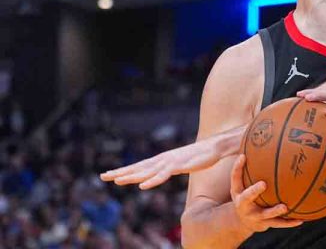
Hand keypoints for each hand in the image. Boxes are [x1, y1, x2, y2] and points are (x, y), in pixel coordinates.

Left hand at [100, 134, 230, 189]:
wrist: (215, 146)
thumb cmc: (199, 155)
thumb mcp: (181, 162)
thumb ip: (171, 167)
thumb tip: (164, 171)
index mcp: (162, 160)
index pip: (139, 166)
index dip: (123, 171)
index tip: (108, 175)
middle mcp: (162, 160)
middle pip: (138, 168)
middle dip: (120, 172)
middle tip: (103, 176)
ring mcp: (170, 162)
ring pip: (147, 172)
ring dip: (132, 176)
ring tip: (117, 181)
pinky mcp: (179, 166)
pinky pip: (163, 175)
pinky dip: (152, 180)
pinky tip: (143, 186)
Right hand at [229, 155, 302, 231]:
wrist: (243, 220)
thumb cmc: (246, 194)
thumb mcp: (242, 183)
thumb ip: (248, 167)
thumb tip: (259, 141)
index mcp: (238, 192)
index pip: (235, 178)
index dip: (237, 168)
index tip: (243, 157)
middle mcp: (244, 205)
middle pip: (247, 197)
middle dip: (254, 191)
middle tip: (263, 184)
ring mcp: (255, 216)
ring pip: (265, 215)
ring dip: (274, 211)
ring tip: (285, 207)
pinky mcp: (265, 224)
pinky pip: (279, 224)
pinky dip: (290, 222)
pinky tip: (301, 219)